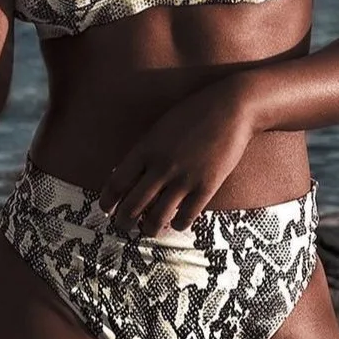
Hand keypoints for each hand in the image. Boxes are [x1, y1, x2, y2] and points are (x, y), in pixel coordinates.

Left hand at [97, 81, 256, 236]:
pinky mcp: (206, 186)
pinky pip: (185, 217)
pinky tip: (176, 222)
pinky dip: (177, 225)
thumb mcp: (161, 127)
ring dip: (149, 229)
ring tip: (149, 229)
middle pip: (132, 205)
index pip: (117, 183)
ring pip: (156, 218)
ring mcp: (184, 178)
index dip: (108, 201)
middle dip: (123, 221)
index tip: (107, 209)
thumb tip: (132, 174)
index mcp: (146, 148)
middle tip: (124, 225)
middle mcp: (161, 166)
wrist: (231, 108)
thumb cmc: (196, 112)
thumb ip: (146, 150)